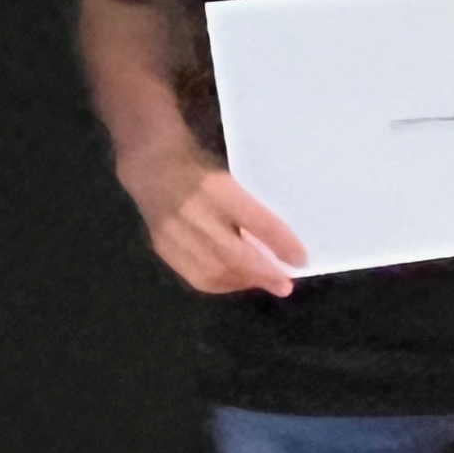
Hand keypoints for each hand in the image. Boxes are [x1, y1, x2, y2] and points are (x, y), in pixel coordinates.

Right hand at [119, 145, 306, 299]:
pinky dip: (221, 283)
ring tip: (263, 282)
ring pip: (213, 272)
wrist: (152, 166)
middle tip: (285, 285)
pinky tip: (236, 280)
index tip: (300, 259)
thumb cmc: (203, 169)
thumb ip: (251, 208)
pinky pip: (195, 276)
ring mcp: (174, 234)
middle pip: (233, 255)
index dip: (281, 244)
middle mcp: (194, 213)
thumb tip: (281, 243)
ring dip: (243, 282)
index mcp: (217, 189)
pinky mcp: (163, 248)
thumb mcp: (232, 177)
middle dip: (263, 275)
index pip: (257, 222)